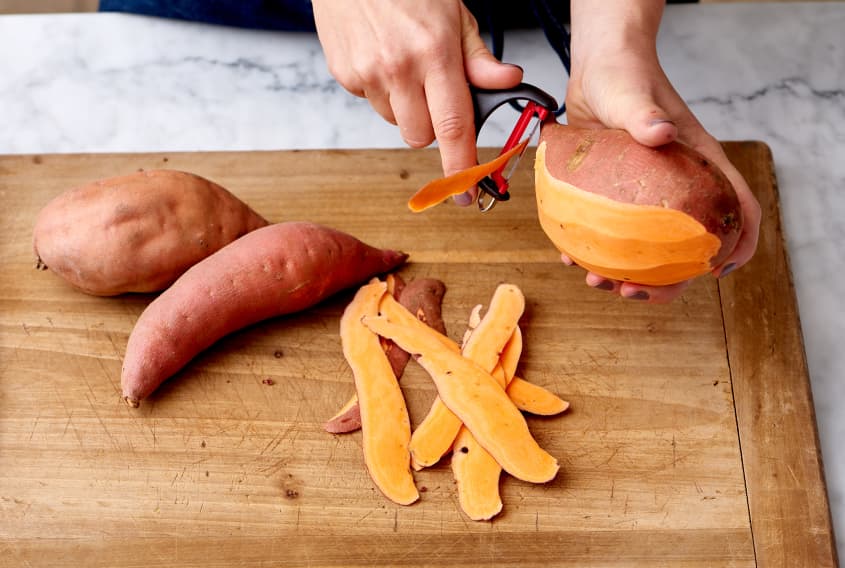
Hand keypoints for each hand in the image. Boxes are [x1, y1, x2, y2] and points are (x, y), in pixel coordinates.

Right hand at [312, 0, 522, 203]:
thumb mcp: (454, 13)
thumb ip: (478, 57)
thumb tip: (508, 81)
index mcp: (433, 54)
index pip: (453, 127)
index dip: (461, 166)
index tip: (465, 193)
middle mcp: (397, 68)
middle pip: (420, 137)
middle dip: (433, 128)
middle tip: (435, 95)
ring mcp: (366, 74)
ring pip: (396, 123)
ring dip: (406, 109)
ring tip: (405, 67)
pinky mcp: (344, 75)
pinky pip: (371, 104)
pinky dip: (382, 93)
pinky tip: (382, 60)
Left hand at [564, 0, 760, 302]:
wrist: (593, 70)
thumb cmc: (623, 74)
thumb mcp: (631, 93)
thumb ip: (644, 113)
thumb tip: (660, 132)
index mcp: (700, 166)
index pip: (738, 209)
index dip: (737, 246)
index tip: (714, 273)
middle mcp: (679, 186)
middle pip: (689, 247)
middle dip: (666, 281)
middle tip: (631, 292)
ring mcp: (647, 196)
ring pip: (648, 249)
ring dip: (627, 275)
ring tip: (596, 280)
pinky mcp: (617, 198)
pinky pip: (612, 234)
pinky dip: (596, 252)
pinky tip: (570, 257)